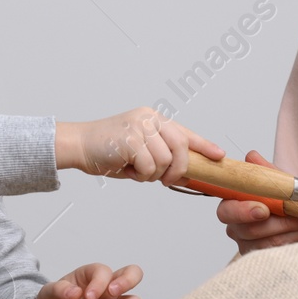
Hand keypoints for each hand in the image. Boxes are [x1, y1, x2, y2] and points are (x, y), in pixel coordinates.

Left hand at [37, 262, 142, 298]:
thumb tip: (74, 292)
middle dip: (127, 281)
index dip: (100, 282)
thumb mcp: (47, 296)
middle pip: (133, 275)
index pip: (104, 271)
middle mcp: (107, 290)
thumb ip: (59, 291)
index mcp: (91, 277)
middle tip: (111, 294)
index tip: (87, 297)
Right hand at [55, 109, 223, 185]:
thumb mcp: (140, 153)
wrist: (78, 145)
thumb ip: (162, 158)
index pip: (185, 132)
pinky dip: (140, 175)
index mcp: (153, 119)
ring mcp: (140, 126)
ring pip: (165, 160)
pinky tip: (126, 169)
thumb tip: (187, 175)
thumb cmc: (108, 152)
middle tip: (167, 180)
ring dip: (152, 174)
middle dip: (179, 169)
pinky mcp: (130, 139)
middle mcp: (149, 118)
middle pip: (181, 147)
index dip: (204, 145)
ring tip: (135, 170)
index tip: (219, 155)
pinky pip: (149, 167)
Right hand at [216, 149, 297, 254]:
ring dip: (296, 231)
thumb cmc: (283, 198)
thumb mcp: (277, 181)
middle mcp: (237, 229)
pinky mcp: (266, 260)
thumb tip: (252, 158)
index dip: (243, 211)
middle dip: (281, 222)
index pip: (227, 211)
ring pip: (271, 243)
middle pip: (250, 231)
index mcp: (232, 206)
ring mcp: (250, 247)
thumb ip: (265, 171)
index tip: (264, 209)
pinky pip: (283, 253)